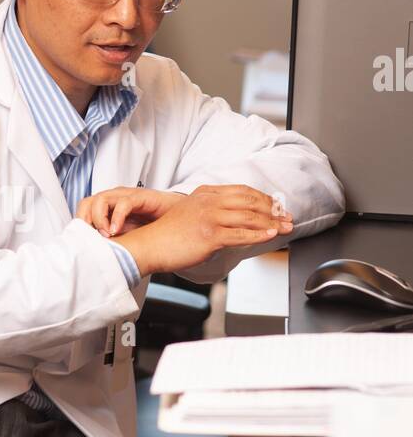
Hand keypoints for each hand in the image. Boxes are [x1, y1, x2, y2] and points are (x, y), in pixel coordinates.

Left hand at [75, 186, 185, 236]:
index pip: (83, 210)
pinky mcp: (140, 197)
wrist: (178, 218)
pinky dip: (117, 217)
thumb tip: (92, 258)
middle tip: (92, 238)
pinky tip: (117, 230)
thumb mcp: (124, 237)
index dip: (79, 225)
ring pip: (101, 200)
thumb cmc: (150, 227)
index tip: (82, 242)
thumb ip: (110, 242)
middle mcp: (113, 199)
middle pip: (87, 203)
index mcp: (107, 208)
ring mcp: (125, 197)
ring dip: (99, 219)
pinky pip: (124, 203)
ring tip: (107, 235)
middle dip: (85, 221)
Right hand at [110, 184, 293, 275]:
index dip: (264, 198)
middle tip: (287, 217)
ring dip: (272, 223)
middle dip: (274, 210)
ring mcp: (210, 217)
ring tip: (285, 228)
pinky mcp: (210, 235)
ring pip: (249, 217)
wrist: (149, 245)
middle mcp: (210, 202)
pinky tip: (270, 236)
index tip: (276, 206)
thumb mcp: (190, 212)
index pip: (243, 191)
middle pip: (250, 201)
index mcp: (206, 193)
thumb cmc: (167, 235)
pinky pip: (241, 235)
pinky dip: (259, 235)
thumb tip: (231, 221)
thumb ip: (210, 211)